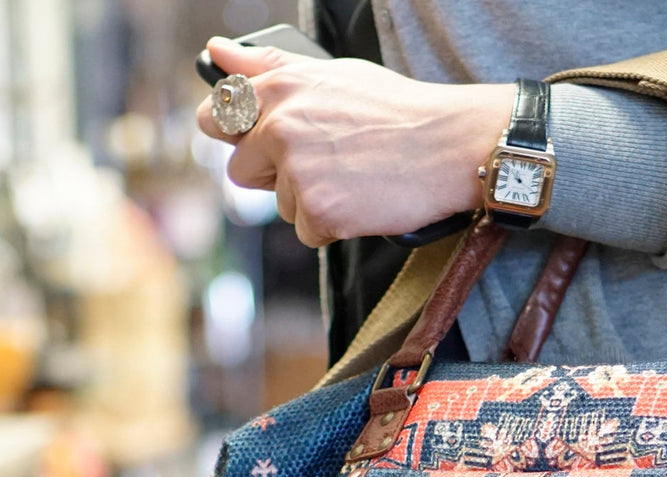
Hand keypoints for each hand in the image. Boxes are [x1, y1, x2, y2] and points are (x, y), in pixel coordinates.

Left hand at [196, 38, 513, 246]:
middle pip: (244, 171)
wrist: (449, 145)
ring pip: (282, 205)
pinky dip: (335, 227)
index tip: (266, 143)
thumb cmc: (400, 111)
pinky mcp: (319, 210)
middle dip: (278, 176)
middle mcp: (280, 126)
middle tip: (330, 166)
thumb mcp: (332, 74)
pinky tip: (363, 202)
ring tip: (356, 181)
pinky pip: (308, 232)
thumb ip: (269, 68)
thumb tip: (217, 54)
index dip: (241, 136)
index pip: (218, 116)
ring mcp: (298, 170)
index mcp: (279, 87)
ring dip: (314, 202)